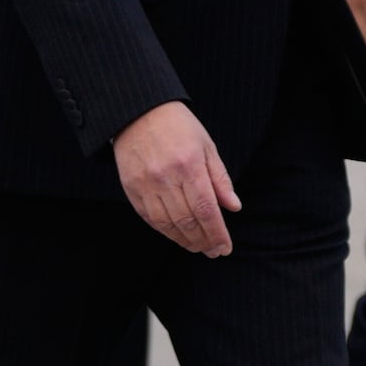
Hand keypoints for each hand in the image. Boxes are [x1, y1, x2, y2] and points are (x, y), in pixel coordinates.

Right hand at [114, 102, 241, 256]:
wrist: (139, 114)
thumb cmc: (180, 128)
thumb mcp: (207, 147)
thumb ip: (220, 179)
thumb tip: (234, 207)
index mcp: (190, 166)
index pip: (206, 209)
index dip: (217, 232)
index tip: (225, 247)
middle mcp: (166, 178)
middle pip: (187, 220)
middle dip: (203, 240)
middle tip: (214, 251)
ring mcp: (146, 184)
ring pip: (166, 223)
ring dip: (184, 240)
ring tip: (198, 247)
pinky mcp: (131, 188)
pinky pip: (148, 217)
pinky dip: (164, 230)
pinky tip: (176, 236)